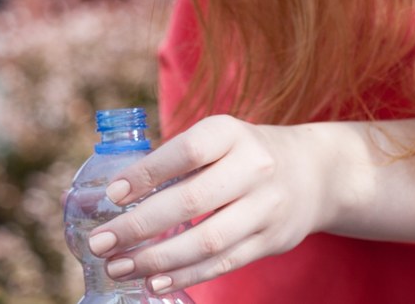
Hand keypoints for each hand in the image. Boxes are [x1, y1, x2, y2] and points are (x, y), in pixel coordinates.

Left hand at [87, 116, 339, 293]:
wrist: (314, 172)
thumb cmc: (241, 154)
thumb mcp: (216, 139)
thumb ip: (173, 161)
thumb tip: (114, 195)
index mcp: (229, 133)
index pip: (185, 152)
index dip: (146, 174)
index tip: (112, 196)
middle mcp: (252, 167)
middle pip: (191, 201)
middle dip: (139, 226)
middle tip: (101, 243)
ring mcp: (265, 207)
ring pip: (207, 240)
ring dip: (157, 259)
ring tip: (120, 267)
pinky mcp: (272, 240)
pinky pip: (224, 262)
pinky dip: (186, 275)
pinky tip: (155, 281)